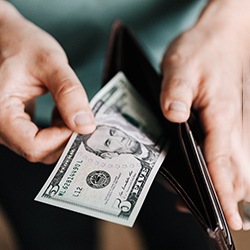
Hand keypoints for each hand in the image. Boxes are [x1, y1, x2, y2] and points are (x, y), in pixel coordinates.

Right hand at [0, 2, 95, 163]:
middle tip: (80, 117)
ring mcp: (5, 127)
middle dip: (65, 138)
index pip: (35, 147)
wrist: (4, 35)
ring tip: (68, 110)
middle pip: (38, 151)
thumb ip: (69, 94)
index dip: (62, 139)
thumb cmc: (19, 42)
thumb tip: (85, 125)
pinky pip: (38, 139)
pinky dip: (55, 131)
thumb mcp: (49, 62)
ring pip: (40, 147)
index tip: (80, 122)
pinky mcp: (14, 123)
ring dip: (62, 134)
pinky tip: (60, 113)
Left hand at [160, 0, 249, 230]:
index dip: (225, 192)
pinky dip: (217, 168)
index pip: (224, 161)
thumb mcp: (182, 66)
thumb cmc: (202, 49)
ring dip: (221, 184)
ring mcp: (229, 124)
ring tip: (199, 201)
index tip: (227, 219)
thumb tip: (173, 116)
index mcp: (222, 115)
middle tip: (206, 216)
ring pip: (232, 163)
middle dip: (224, 196)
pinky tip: (200, 171)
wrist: (220, 37)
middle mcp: (230, 124)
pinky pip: (225, 151)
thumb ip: (177, 92)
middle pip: (234, 170)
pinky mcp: (223, 121)